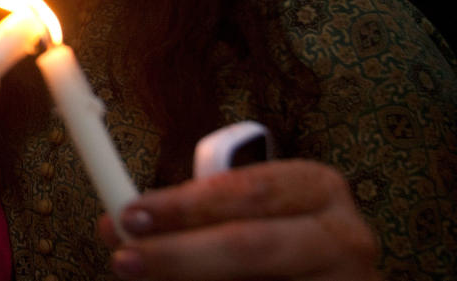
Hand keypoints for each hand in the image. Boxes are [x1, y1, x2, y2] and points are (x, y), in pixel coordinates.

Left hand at [98, 160, 379, 279]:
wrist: (331, 276)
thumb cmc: (279, 237)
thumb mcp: (249, 210)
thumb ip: (194, 212)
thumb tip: (116, 224)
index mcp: (317, 187)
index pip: (244, 191)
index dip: (184, 205)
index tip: (130, 214)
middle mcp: (343, 237)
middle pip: (249, 245)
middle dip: (178, 255)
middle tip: (126, 260)